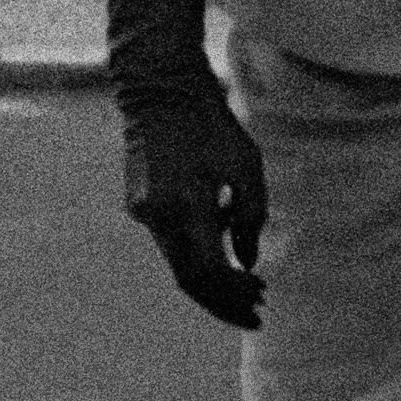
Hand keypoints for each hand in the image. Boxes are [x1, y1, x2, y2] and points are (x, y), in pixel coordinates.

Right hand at [82, 0, 265, 329]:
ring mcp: (143, 212)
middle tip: (256, 312)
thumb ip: (250, 217)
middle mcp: (156, 217)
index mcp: (184, 207)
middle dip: (223, 300)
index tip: (261, 299)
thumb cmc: (210, 121)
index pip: (209, 273)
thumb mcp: (246, 165)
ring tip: (250, 282)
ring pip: (179, 262)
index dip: (235, 294)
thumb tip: (246, 260)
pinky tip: (224, 237)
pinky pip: (171, 239)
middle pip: (189, 280)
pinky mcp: (139, 204)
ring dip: (213, 277)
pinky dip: (198, 250)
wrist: (159, 88)